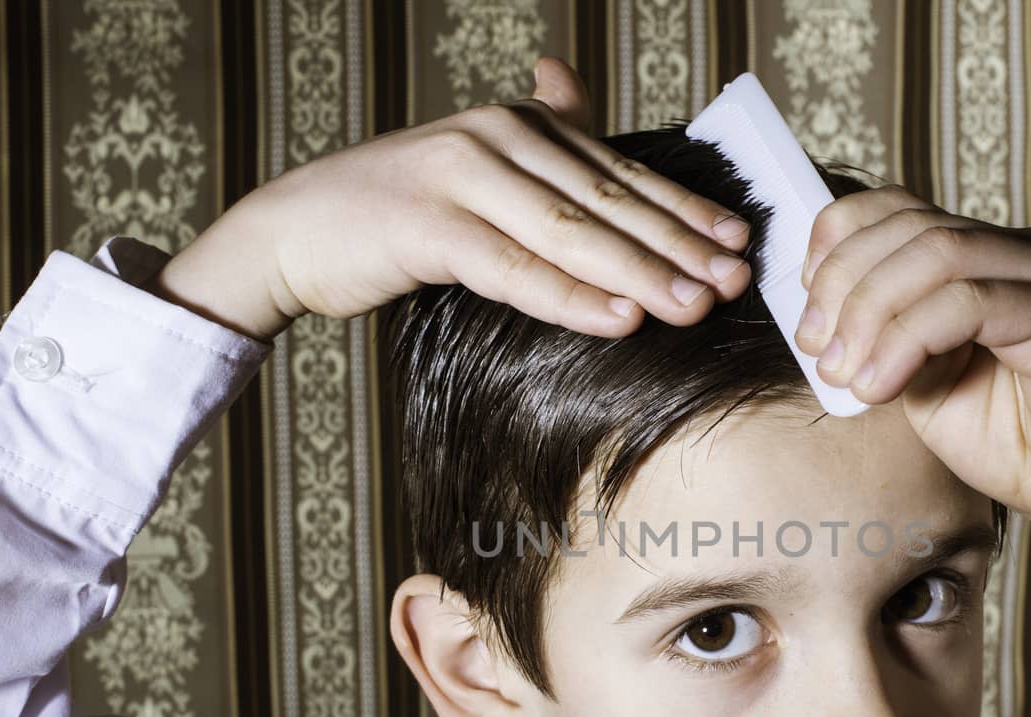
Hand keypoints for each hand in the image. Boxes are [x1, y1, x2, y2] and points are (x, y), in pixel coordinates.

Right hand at [149, 56, 751, 342]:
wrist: (293, 230)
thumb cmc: (394, 210)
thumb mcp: (472, 164)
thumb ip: (530, 134)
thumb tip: (570, 84)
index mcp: (518, 126)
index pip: (618, 173)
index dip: (682, 209)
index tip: (737, 242)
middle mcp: (496, 138)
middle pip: (607, 201)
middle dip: (678, 244)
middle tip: (735, 279)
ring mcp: (460, 177)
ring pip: (571, 232)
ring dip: (640, 272)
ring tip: (694, 304)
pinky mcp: (428, 226)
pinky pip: (514, 268)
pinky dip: (571, 296)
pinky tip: (620, 318)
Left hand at [793, 185, 1030, 619]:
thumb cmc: (1013, 444)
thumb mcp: (921, 384)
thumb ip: (881, 340)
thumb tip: (819, 318)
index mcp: (985, 257)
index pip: (897, 209)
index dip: (836, 244)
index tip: (807, 312)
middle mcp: (1021, 251)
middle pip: (909, 224)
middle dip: (843, 284)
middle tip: (815, 349)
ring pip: (935, 253)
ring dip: (870, 313)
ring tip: (845, 374)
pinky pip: (970, 300)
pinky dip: (909, 339)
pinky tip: (882, 385)